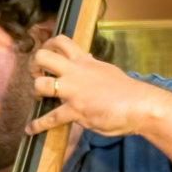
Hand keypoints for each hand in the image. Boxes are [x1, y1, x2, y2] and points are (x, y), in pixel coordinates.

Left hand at [27, 34, 167, 139]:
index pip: (62, 41)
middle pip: (43, 55)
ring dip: (34, 92)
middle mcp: (76, 71)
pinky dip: (37, 125)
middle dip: (33, 65)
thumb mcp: (106, 71)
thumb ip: (92, 67)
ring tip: (38, 99)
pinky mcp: (75, 109)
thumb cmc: (126, 91)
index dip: (47, 45)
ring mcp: (74, 90)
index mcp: (85, 61)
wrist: (140, 104)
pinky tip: (31, 130)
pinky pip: (50, 118)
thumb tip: (87, 60)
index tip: (44, 57)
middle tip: (36, 74)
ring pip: (40, 84)